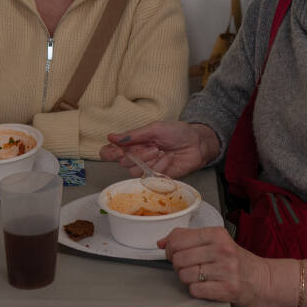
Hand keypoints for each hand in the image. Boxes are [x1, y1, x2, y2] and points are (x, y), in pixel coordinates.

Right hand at [100, 121, 218, 178]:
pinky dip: (159, 167)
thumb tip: (111, 136)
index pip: (110, 152)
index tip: (119, 149)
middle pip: (122, 162)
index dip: (110, 153)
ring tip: (161, 151)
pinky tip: (167, 160)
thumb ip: (133, 135)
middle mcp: (137, 156)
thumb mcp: (155, 128)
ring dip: (148, 160)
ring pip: (134, 171)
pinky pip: (149, 177)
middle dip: (137, 154)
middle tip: (153, 146)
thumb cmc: (177, 132)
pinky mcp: (156, 178)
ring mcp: (146, 168)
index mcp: (133, 143)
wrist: (197, 144)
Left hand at [158, 226, 270, 306]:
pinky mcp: (227, 289)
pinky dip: (196, 290)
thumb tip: (162, 242)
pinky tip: (206, 285)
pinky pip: (195, 290)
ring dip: (187, 278)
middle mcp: (223, 250)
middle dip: (178, 265)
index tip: (173, 252)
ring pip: (184, 275)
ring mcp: (226, 270)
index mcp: (217, 234)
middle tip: (188, 266)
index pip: (179, 239)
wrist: (260, 280)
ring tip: (199, 276)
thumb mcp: (215, 242)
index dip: (170, 248)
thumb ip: (188, 238)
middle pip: (179, 258)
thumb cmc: (235, 260)